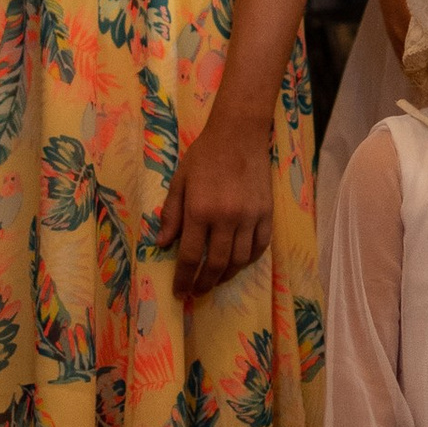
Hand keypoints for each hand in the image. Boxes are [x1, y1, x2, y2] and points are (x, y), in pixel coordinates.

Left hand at [159, 110, 273, 299]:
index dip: (183, 278)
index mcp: (199, 210)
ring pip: (240, 260)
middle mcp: (226, 218)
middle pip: (216, 264)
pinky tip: (239, 263)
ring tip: (215, 280)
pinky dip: (249, 260)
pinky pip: (260, 246)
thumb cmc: (204, 156)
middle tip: (197, 291)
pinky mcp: (266, 213)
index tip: (179, 292)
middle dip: (204, 283)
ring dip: (226, 276)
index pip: (190, 256)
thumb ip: (171, 214)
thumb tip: (161, 244)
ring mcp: (249, 217)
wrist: (239, 134)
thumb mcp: (180, 181)